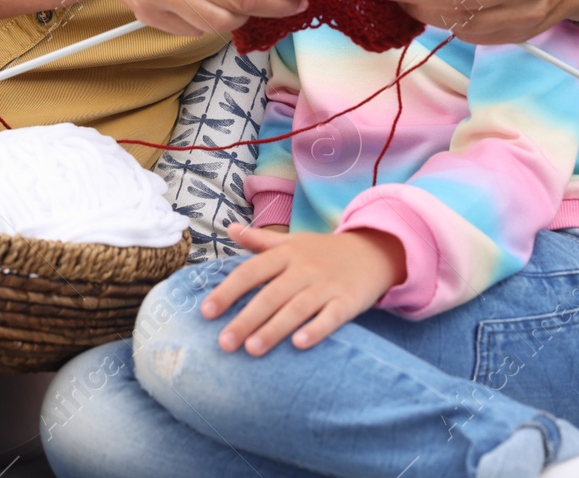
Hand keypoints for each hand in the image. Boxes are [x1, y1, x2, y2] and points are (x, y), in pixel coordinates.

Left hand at [200, 222, 405, 355]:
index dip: (227, 291)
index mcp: (285, 253)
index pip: (250, 272)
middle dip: (246, 319)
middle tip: (224, 344)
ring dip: (274, 329)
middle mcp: (304, 268)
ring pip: (297, 308)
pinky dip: (316, 329)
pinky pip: (331, 317)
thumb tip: (230, 228)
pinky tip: (299, 344)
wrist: (373, 252)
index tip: (206, 313)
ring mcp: (327, 285)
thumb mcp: (292, 242)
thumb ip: (260, 240)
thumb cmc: (323, 252)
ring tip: (252, 350)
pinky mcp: (348, 301)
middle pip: (270, 295)